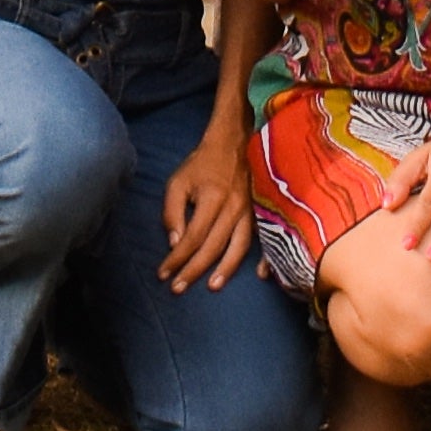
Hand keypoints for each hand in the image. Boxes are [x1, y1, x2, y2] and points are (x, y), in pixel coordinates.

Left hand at [157, 123, 256, 291]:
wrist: (233, 142)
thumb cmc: (202, 164)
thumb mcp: (178, 182)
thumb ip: (172, 212)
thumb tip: (175, 243)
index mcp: (212, 198)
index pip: (193, 237)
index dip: (177, 258)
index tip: (163, 273)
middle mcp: (234, 207)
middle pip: (213, 247)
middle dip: (193, 271)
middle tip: (177, 289)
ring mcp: (251, 210)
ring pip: (239, 247)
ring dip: (225, 270)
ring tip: (211, 287)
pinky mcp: (262, 211)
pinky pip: (265, 239)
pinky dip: (267, 258)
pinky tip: (262, 275)